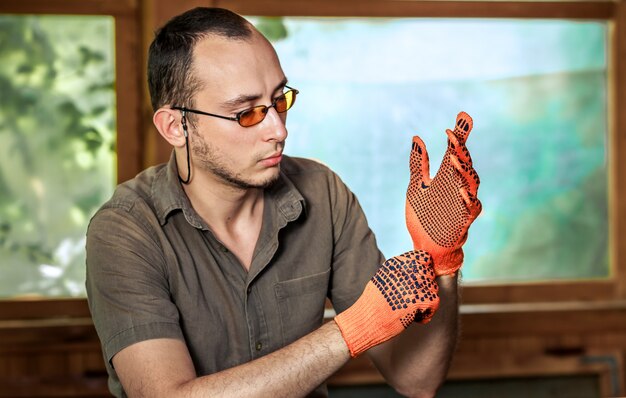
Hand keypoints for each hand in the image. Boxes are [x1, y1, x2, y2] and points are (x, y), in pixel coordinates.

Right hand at [334, 250, 438, 356]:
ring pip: (433, 288)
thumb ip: (400, 271)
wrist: (366, 320)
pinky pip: (434, 302)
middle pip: (429, 273)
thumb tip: (419, 269)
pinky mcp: (418, 299)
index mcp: (396, 263)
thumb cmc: (373, 303)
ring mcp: (412, 284)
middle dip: (425, 287)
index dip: (424, 270)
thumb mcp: (383, 278)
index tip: (418, 282)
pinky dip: (427, 313)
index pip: (423, 257)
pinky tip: (416, 318)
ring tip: (413, 310)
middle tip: (414, 299)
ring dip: (426, 300)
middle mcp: (406, 270)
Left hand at [405, 111, 481, 275]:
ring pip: (470, 183)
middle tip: (454, 133)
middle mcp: (458, 188)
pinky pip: (470, 208)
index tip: (460, 117)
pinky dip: (466, 198)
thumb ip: (418, 164)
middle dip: (461, 148)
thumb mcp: (416, 187)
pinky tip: (459, 188)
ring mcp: (463, 204)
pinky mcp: (463, 221)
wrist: (425, 247)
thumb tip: (416, 138)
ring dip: (462, 170)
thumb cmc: (424, 217)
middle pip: (465, 164)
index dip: (459, 135)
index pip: (456, 152)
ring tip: (453, 156)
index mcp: (447, 178)